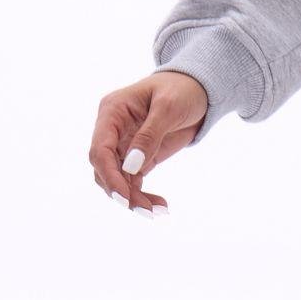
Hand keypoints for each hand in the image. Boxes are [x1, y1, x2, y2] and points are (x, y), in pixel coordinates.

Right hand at [90, 70, 207, 216]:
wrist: (200, 88)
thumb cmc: (183, 88)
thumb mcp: (169, 107)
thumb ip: (149, 135)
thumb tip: (130, 166)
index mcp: (112, 111)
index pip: (100, 149)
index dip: (109, 175)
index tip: (123, 197)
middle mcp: (112, 130)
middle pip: (104, 169)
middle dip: (121, 192)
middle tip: (145, 210)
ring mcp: (123, 144)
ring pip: (117, 180)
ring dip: (133, 198)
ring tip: (156, 211)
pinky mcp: (137, 157)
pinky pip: (132, 181)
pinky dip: (142, 195)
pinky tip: (159, 206)